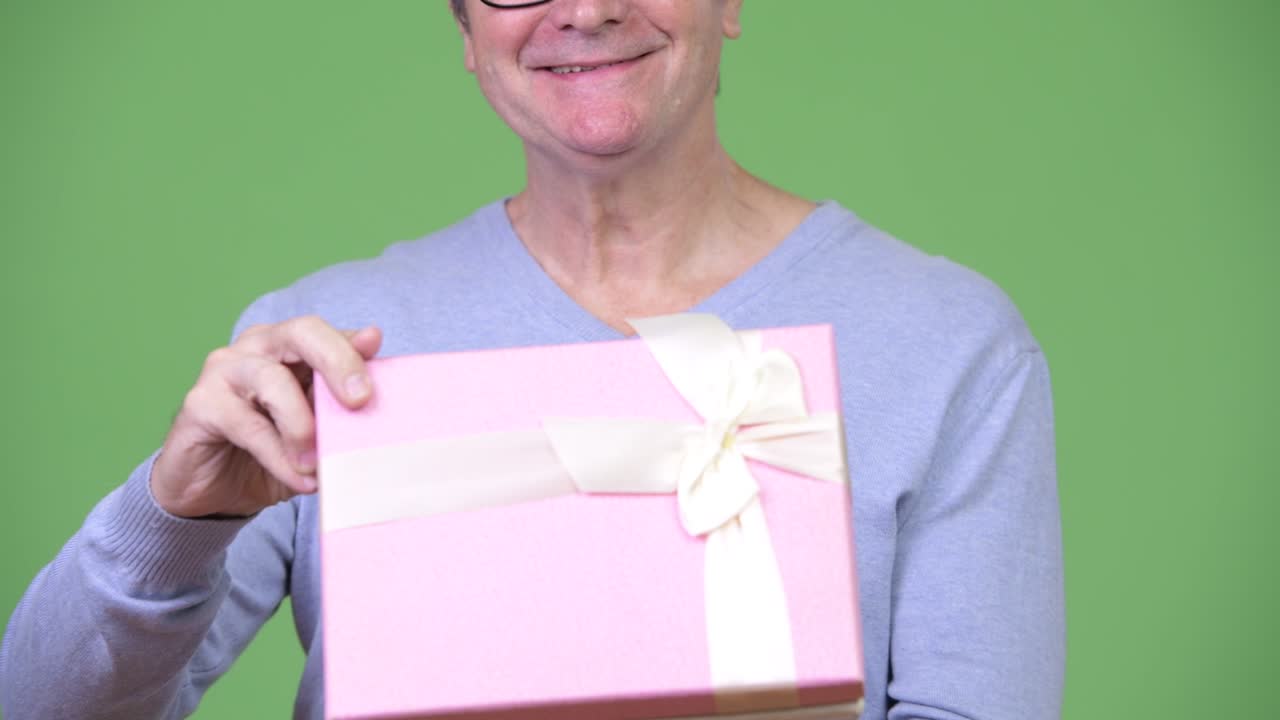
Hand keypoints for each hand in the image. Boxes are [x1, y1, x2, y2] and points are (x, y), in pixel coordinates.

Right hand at [150, 316, 381, 517]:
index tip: (375, 369)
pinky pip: (246, 425)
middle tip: (359, 401)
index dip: (352, 347)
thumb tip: (374, 354)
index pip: (324, 332)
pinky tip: (299, 480)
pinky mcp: (200, 404)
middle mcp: (256, 347)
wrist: (214, 491)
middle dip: (337, 362)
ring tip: (318, 464)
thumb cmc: (272, 450)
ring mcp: (223, 371)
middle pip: (300, 333)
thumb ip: (341, 397)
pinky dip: (278, 455)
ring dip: (302, 425)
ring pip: (271, 379)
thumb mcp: (317, 427)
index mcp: (288, 344)